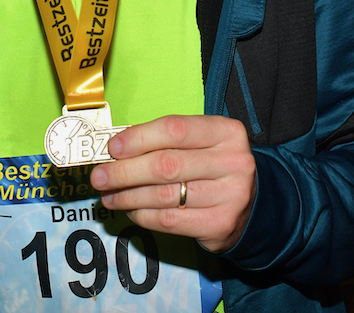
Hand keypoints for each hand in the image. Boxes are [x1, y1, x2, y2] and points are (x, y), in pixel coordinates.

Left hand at [89, 114, 255, 253]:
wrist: (255, 204)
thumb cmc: (215, 166)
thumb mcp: (201, 143)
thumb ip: (166, 141)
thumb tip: (116, 149)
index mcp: (226, 131)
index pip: (175, 129)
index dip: (138, 138)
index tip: (112, 148)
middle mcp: (232, 161)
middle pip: (166, 165)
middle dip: (124, 172)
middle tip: (99, 176)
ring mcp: (230, 195)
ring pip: (164, 195)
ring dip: (128, 196)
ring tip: (108, 195)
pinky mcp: (220, 224)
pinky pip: (169, 220)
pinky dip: (143, 215)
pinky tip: (130, 209)